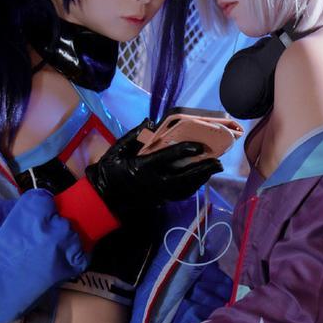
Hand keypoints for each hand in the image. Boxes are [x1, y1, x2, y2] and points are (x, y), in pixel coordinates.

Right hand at [86, 121, 223, 222]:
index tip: (198, 146)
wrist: (104, 196)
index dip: (183, 151)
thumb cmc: (109, 170)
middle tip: (218, 161)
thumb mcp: (117, 150)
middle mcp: (153, 182)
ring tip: (214, 168)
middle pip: (183, 177)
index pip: (166, 158)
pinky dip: (193, 186)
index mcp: (141, 168)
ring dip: (201, 178)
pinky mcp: (160, 200)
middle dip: (202, 169)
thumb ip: (134, 136)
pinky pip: (180, 194)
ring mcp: (157, 194)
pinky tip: (202, 178)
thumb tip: (150, 122)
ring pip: (185, 188)